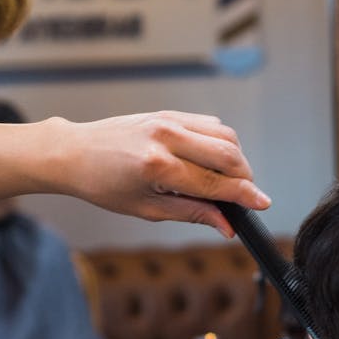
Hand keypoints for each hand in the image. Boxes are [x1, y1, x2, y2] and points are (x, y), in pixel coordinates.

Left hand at [49, 111, 270, 235]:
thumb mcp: (148, 209)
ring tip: (228, 180)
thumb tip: (226, 225)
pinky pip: (209, 124)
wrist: (75, 153)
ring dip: (236, 159)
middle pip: (228, 154)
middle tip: (245, 196)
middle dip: (244, 177)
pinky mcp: (168, 113)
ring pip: (224, 135)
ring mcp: (167, 120)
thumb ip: (193, 213)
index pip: (215, 182)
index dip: (244, 195)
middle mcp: (165, 137)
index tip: (263, 204)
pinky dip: (220, 143)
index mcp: (157, 166)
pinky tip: (212, 161)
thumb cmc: (104, 184)